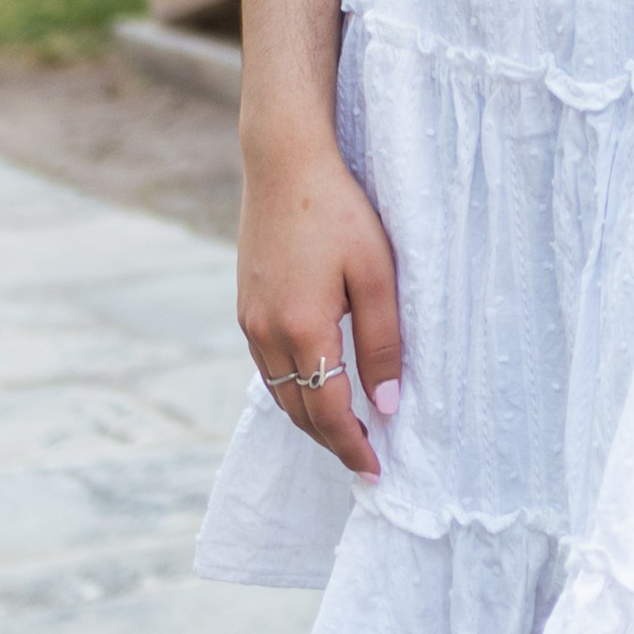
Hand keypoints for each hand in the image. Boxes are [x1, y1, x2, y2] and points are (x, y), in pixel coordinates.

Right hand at [236, 139, 401, 479]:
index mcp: (303, 330)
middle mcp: (267, 334)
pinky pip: (268, 368)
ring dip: (310, 419)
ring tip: (345, 432)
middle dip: (332, 442)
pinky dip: (292, 391)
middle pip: (299, 412)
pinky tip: (315, 386)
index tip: (376, 471)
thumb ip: (382, 342)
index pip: (329, 412)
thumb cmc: (339, 210)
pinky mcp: (245, 306)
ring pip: (280, 394)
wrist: (284, 162)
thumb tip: (388, 404)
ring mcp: (250, 321)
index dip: (353, 446)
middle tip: (365, 461)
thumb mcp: (375, 273)